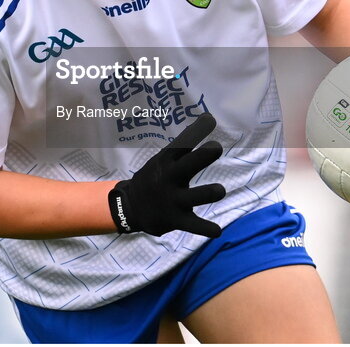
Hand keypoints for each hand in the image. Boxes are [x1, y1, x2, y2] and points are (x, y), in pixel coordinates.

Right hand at [109, 112, 226, 236]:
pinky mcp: (175, 219)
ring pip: (193, 196)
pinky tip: (217, 230)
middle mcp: (169, 178)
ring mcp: (172, 199)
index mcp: (166, 161)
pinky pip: (192, 225)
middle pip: (187, 165)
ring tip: (220, 190)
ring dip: (208, 193)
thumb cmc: (155, 178)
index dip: (196, 131)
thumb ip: (186, 144)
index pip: (182, 143)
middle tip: (216, 148)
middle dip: (202, 156)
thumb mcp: (164, 159)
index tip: (210, 119)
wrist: (129, 207)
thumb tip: (208, 118)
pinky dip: (205, 228)